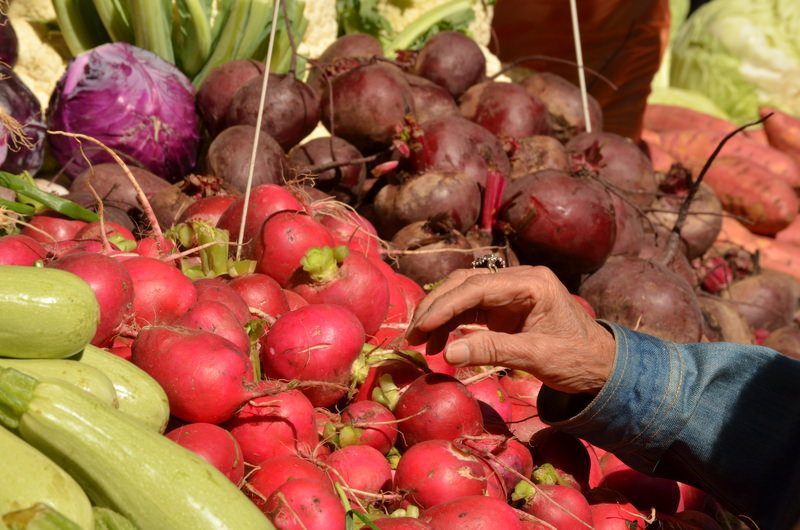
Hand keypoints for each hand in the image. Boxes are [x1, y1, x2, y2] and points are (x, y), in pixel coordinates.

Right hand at [406, 266, 615, 394]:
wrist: (602, 367)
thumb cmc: (577, 359)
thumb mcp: (537, 356)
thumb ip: (492, 350)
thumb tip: (448, 353)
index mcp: (531, 282)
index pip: (477, 287)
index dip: (445, 305)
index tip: (421, 326)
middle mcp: (518, 280)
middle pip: (465, 285)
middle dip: (435, 309)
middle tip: (412, 335)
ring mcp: (509, 293)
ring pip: (462, 296)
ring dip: (439, 317)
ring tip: (420, 344)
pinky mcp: (504, 309)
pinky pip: (470, 311)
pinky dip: (452, 326)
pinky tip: (440, 346)